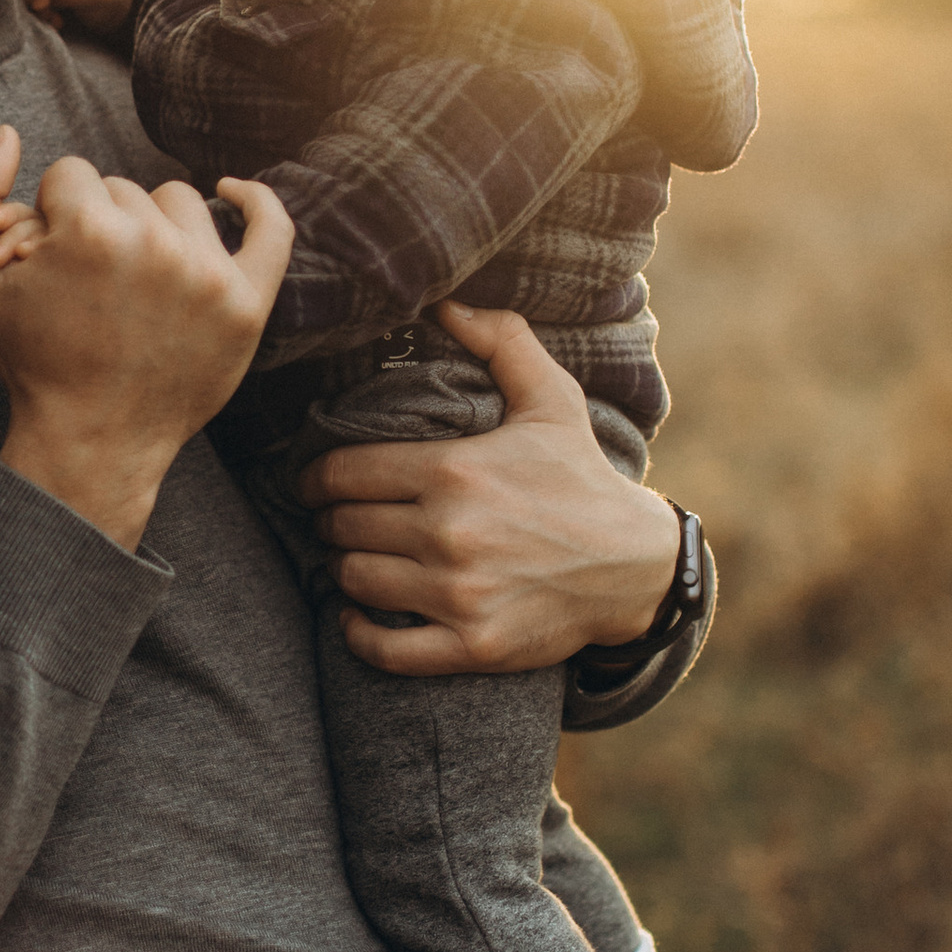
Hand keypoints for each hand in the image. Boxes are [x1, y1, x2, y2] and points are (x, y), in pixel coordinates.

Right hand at [0, 124, 291, 550]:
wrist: (91, 440)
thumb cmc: (29, 359)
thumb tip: (9, 133)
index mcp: (88, 230)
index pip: (70, 174)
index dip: (50, 215)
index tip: (49, 262)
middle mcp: (154, 243)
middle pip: (122, 187)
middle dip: (97, 224)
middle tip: (87, 284)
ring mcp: (207, 273)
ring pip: (178, 199)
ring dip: (151, 224)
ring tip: (130, 279)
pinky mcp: (246, 303)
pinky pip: (271, 227)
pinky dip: (254, 201)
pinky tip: (232, 192)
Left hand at [300, 301, 678, 673]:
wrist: (635, 567)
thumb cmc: (583, 478)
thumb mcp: (553, 399)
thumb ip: (502, 341)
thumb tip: (446, 303)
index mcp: (455, 470)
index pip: (344, 473)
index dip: (317, 477)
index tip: (315, 481)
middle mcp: (449, 533)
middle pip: (343, 526)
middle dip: (330, 520)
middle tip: (336, 519)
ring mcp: (459, 594)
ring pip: (355, 580)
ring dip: (345, 569)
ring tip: (353, 557)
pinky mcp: (470, 645)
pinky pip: (383, 648)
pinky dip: (358, 633)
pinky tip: (358, 616)